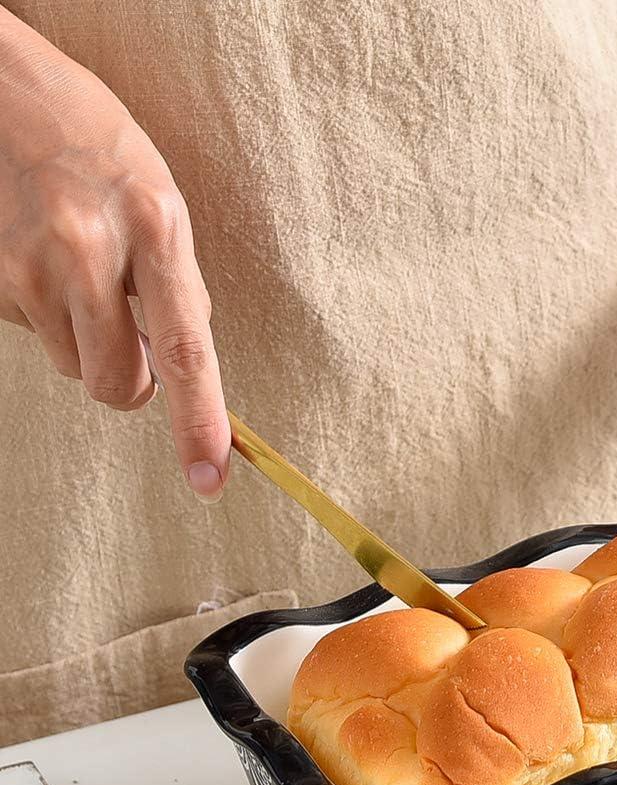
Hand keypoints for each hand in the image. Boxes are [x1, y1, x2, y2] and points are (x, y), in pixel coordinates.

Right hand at [0, 13, 227, 497]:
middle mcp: (89, 250)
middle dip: (128, 382)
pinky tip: (42, 258)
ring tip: (78, 268)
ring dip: (82, 338)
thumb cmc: (98, 145)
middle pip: (116, 384)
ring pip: (72, 364)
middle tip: (130, 337)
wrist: (4, 88)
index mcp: (156, 228)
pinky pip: (31, 333)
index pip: (186, 351)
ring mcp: (29, 264)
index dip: (198, 423)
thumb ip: (178, 286)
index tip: (209, 476)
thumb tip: (178, 367)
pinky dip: (45, 312)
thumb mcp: (163, 202)